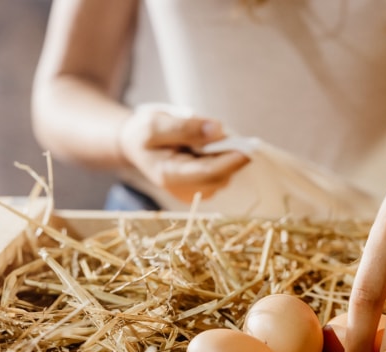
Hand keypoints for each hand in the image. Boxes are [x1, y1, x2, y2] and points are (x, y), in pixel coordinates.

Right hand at [119, 108, 250, 202]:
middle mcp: (183, 190)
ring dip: (225, 157)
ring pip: (224, 177)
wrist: (136, 146)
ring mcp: (193, 193)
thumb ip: (186, 127)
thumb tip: (217, 130)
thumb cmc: (144, 133)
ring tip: (204, 140)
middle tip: (223, 132)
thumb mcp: (157, 123)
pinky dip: (221, 160)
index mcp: (169, 175)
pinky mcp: (201, 190)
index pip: (208, 172)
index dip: (231, 160)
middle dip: (229, 155)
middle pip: (220, 177)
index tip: (249, 147)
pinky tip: (206, 150)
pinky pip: (221, 176)